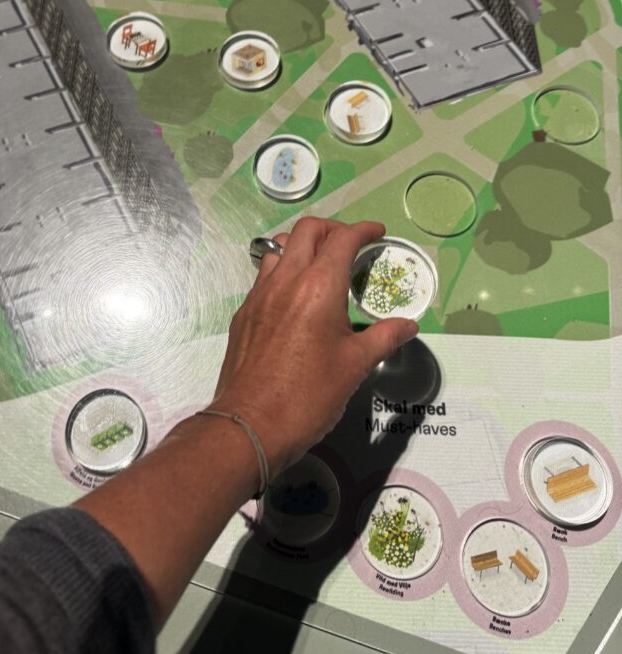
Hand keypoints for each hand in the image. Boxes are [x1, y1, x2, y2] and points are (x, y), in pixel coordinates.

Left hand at [209, 218, 418, 478]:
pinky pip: (264, 276)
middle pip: (306, 230)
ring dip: (302, 245)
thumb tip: (408, 326)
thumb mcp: (355, 366)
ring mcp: (259, 294)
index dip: (363, 230)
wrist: (251, 425)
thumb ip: (383, 338)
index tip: (377, 233)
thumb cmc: (310, 395)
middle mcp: (286, 280)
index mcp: (318, 286)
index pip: (342, 239)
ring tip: (320, 264)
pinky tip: (295, 298)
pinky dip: (284, 271)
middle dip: (332, 228)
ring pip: (279, 248)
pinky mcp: (244, 313)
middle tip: (350, 243)